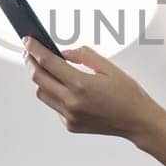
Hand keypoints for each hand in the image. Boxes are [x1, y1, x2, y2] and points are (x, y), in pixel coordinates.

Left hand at [23, 40, 159, 140]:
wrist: (137, 121)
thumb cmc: (128, 94)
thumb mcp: (109, 67)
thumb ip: (83, 56)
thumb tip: (63, 53)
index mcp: (81, 84)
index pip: (48, 62)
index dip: (35, 49)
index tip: (28, 40)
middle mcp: (72, 102)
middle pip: (38, 78)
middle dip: (30, 62)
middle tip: (29, 52)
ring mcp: (69, 116)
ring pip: (42, 93)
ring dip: (40, 79)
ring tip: (45, 68)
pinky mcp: (70, 125)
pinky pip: (54, 105)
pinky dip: (54, 93)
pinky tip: (64, 88)